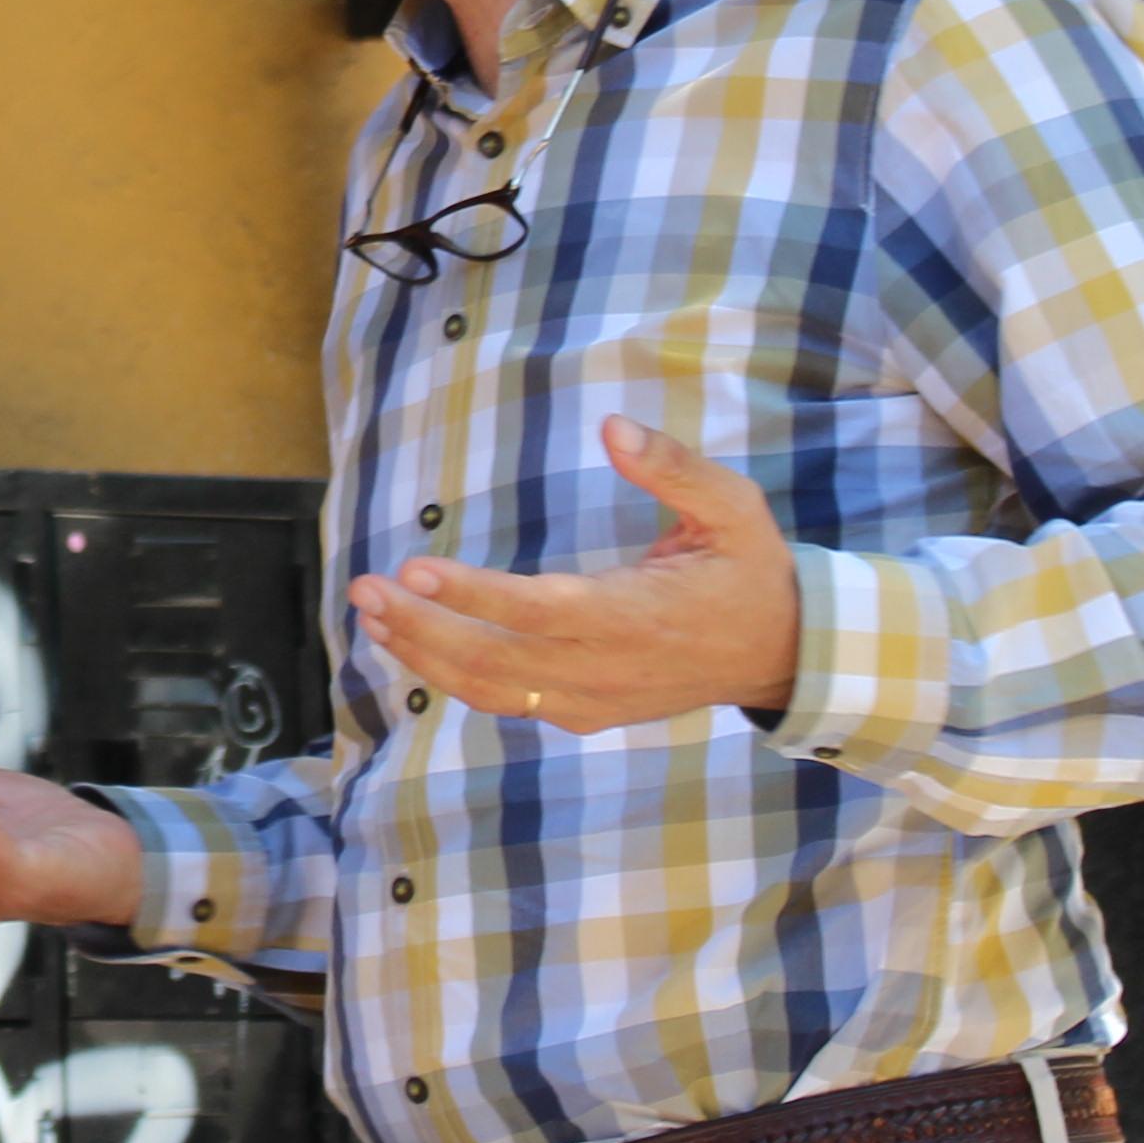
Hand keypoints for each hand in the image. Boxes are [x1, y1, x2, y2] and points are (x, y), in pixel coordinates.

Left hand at [342, 415, 803, 732]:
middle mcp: (607, 668)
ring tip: (370, 613)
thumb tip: (611, 428)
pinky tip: (413, 645)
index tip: (416, 570)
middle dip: (422, 627)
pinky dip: (454, 678)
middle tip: (364, 589)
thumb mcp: (733, 507)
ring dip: (424, 655)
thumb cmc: (748, 569)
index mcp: (636, 615)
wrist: (779, 651)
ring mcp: (593, 700)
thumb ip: (673, 468)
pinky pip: (508, 702)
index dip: (476, 596)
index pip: (541, 611)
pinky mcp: (586, 714)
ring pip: (491, 690)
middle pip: (496, 660)